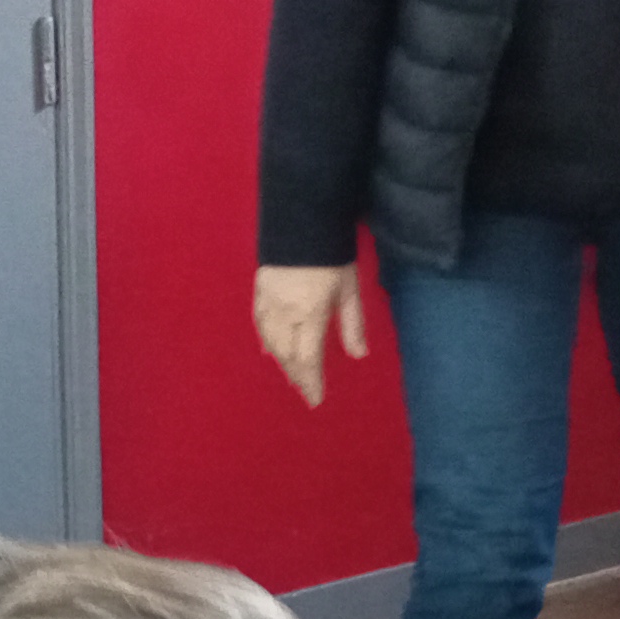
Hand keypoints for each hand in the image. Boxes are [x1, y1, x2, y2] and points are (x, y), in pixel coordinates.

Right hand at [253, 261, 366, 406]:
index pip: (307, 358)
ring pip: (270, 343)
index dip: (310, 381)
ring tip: (292, 374)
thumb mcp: (349, 288)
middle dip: (296, 375)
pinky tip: (271, 351)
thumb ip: (352, 323)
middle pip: (286, 355)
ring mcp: (269, 301)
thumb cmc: (332, 254)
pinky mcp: (259, 291)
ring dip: (281, 362)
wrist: (303, 218)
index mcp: (310, 311)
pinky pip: (260, 325)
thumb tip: (359, 355)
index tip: (315, 399)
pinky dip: (266, 342)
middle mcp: (285, 311)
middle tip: (305, 389)